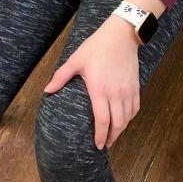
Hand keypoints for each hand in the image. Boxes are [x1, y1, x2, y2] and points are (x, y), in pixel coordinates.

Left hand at [44, 16, 140, 149]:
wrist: (121, 36)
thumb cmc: (96, 47)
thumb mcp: (75, 60)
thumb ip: (61, 77)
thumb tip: (47, 90)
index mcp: (99, 90)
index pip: (102, 120)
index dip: (100, 135)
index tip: (97, 145)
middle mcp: (116, 94)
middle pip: (117, 123)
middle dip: (112, 137)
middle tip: (105, 145)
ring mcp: (127, 91)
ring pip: (127, 118)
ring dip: (121, 129)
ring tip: (113, 135)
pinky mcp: (136, 86)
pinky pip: (135, 108)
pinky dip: (130, 117)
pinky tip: (124, 120)